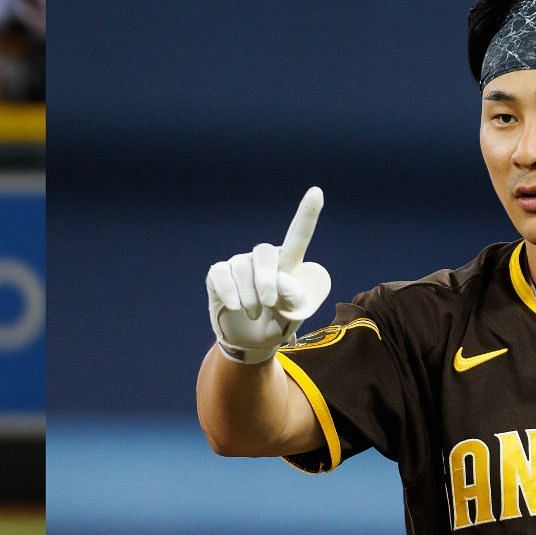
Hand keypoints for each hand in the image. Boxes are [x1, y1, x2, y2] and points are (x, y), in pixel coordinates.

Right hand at [206, 187, 332, 363]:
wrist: (250, 342)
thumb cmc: (277, 324)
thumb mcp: (294, 315)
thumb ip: (295, 298)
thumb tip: (280, 281)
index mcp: (288, 264)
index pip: (297, 237)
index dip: (307, 215)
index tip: (317, 192)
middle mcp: (263, 259)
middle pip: (265, 253)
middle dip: (266, 281)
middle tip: (268, 305)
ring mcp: (239, 264)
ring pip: (242, 269)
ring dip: (249, 297)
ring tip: (253, 313)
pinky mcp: (218, 274)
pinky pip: (221, 275)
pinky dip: (229, 293)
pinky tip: (234, 307)